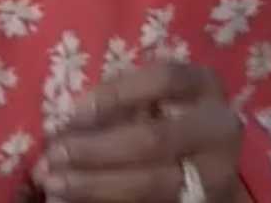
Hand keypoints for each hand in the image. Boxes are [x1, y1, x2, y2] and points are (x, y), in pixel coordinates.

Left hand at [33, 63, 243, 202]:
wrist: (207, 164)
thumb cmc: (166, 115)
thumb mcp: (153, 96)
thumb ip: (119, 103)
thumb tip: (64, 125)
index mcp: (204, 85)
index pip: (163, 79)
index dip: (116, 93)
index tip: (75, 111)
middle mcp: (218, 129)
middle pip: (153, 139)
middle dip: (95, 149)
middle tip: (52, 156)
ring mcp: (216, 175)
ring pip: (151, 184)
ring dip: (95, 184)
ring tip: (54, 183)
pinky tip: (73, 201)